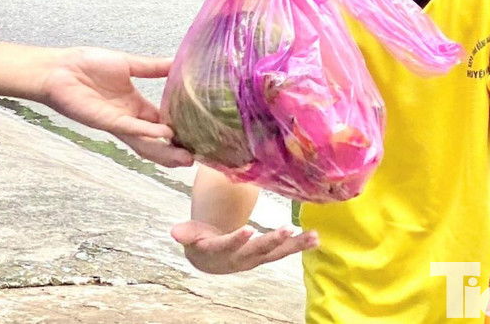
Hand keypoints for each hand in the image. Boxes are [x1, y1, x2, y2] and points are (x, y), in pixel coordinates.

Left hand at [36, 48, 192, 167]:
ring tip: (185, 158)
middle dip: (175, 151)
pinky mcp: (106, 120)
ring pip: (144, 143)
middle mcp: (129, 118)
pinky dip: (147, 132)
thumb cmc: (88, 65)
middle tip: (196, 158)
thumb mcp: (130, 63)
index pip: (163, 122)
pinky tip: (165, 134)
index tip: (201, 134)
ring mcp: (118, 122)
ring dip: (164, 151)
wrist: (59, 69)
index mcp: (136, 105)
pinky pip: (130, 128)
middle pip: (156, 141)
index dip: (180, 129)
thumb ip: (154, 67)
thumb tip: (178, 62)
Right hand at [171, 220, 317, 273]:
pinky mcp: (266, 255)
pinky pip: (284, 251)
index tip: (247, 230)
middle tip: (286, 230)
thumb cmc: (200, 240)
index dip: (236, 239)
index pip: (227, 245)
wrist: (209, 259)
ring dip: (294, 245)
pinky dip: (299, 245)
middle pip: (256, 250)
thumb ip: (185, 233)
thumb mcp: (189, 235)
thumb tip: (174, 231)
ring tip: (311, 236)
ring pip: (275, 253)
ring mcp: (255, 258)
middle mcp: (240, 258)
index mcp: (219, 251)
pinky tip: (316, 238)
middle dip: (271, 241)